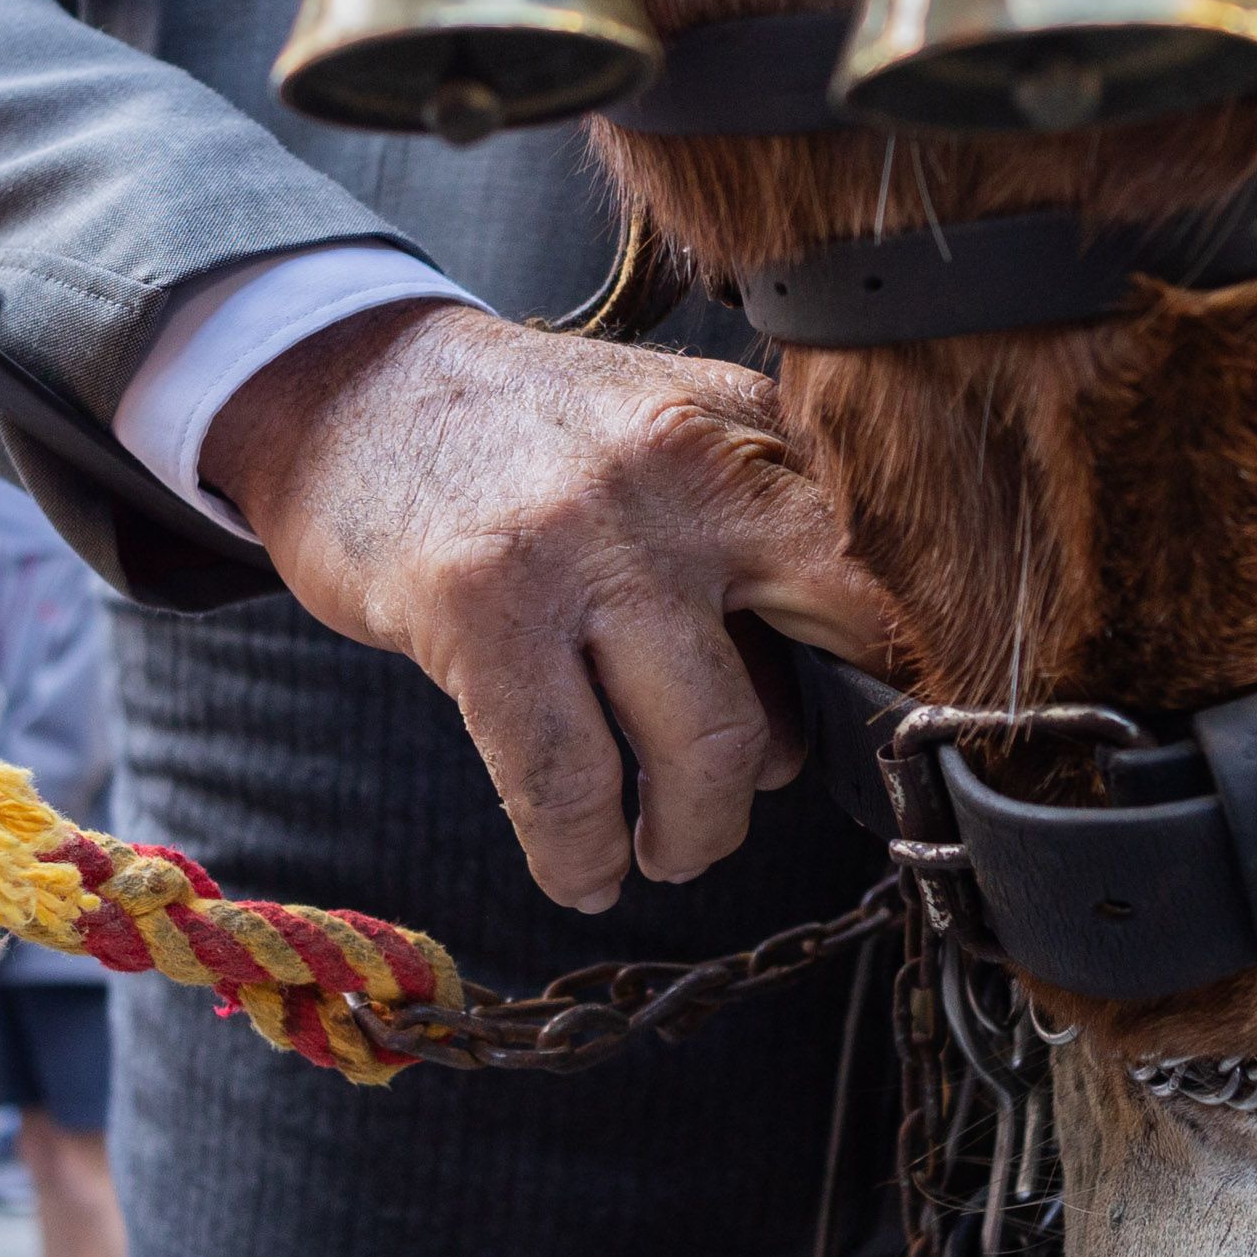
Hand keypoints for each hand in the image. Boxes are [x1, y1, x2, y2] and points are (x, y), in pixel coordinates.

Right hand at [206, 304, 894, 912]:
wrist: (346, 387)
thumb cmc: (523, 443)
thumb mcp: (667, 444)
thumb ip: (759, 544)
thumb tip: (831, 711)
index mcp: (751, 425)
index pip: (889, 564)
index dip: (911, 668)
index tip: (896, 739)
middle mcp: (689, 467)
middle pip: (839, 642)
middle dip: (826, 748)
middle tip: (778, 793)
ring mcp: (588, 537)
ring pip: (711, 745)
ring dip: (698, 832)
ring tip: (672, 846)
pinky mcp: (485, 605)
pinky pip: (569, 781)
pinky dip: (583, 854)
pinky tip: (583, 868)